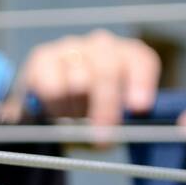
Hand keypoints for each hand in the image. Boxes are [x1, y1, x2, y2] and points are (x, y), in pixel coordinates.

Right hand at [7, 30, 159, 131]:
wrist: (49, 96)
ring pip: (78, 83)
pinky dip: (55, 107)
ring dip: (76, 111)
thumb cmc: (89, 105)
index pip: (141, 61)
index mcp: (128, 55)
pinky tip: (56, 111)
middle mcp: (101, 45)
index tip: (138, 109)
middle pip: (107, 72)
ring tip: (74, 118)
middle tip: (102, 139)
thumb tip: (122, 126)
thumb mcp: (114, 111)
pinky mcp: (43, 57)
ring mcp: (72, 47)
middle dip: (106, 108)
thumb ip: (124, 115)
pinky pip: (52, 88)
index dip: (141, 83)